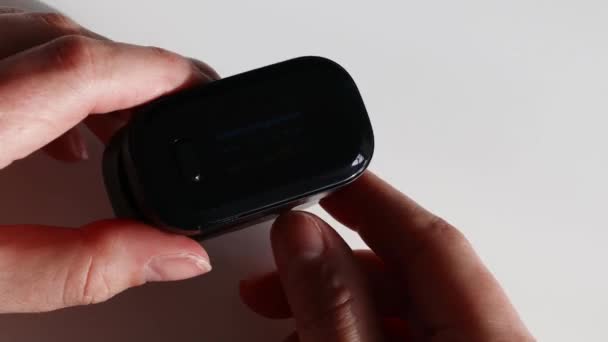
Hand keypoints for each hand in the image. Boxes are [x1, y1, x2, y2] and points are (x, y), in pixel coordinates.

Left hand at [0, 9, 218, 312]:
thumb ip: (82, 268)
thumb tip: (175, 256)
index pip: (79, 67)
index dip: (156, 72)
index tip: (204, 89)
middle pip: (66, 39)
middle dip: (137, 73)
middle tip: (177, 115)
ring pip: (37, 35)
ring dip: (94, 73)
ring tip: (126, 130)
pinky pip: (7, 49)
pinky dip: (51, 76)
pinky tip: (63, 132)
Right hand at [240, 172, 534, 340]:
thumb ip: (333, 305)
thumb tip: (302, 234)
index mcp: (486, 335)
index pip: (431, 238)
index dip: (374, 198)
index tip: (328, 176)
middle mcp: (488, 341)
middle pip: (410, 272)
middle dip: (335, 258)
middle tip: (281, 255)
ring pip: (399, 308)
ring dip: (335, 299)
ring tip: (278, 309)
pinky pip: (400, 336)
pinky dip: (352, 330)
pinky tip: (310, 337)